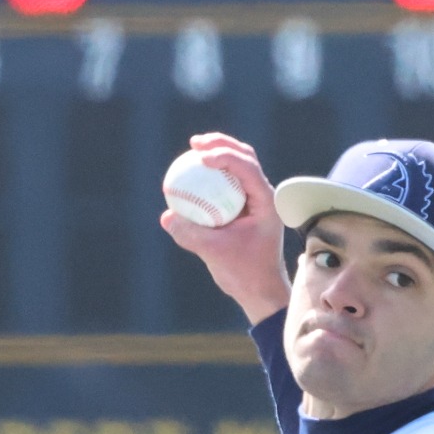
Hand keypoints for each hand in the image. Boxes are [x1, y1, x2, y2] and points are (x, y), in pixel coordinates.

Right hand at [160, 132, 292, 324]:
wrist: (259, 290)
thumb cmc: (244, 273)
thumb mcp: (214, 254)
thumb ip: (190, 235)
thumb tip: (166, 216)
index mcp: (266, 201)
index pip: (247, 167)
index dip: (225, 156)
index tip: (201, 158)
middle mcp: (263, 195)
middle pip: (244, 156)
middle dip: (220, 143)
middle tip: (195, 143)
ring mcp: (255, 200)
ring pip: (237, 167)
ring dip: (217, 153)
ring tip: (194, 149)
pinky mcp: (243, 207)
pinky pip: (225, 185)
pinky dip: (210, 176)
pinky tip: (190, 176)